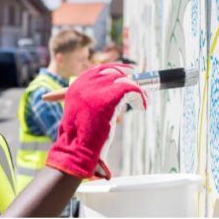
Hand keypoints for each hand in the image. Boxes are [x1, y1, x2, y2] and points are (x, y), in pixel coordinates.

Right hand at [45, 64, 145, 179]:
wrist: (77, 149)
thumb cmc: (80, 138)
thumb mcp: (81, 114)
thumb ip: (91, 102)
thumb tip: (113, 94)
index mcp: (76, 88)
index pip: (98, 70)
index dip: (115, 69)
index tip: (128, 72)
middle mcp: (84, 85)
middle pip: (112, 72)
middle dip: (127, 78)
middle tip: (138, 89)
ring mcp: (96, 90)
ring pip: (124, 81)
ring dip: (137, 90)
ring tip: (142, 101)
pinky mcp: (110, 97)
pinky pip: (132, 90)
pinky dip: (140, 98)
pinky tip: (141, 107)